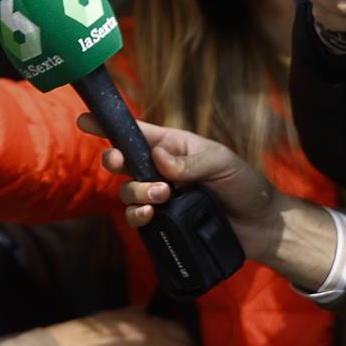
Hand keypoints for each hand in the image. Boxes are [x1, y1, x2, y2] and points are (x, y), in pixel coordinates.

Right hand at [81, 114, 337, 287]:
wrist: (261, 226)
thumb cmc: (244, 185)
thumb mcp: (222, 164)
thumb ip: (190, 160)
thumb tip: (158, 157)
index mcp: (172, 146)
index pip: (136, 132)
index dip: (108, 124)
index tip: (84, 119)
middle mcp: (160, 170)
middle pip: (122, 160)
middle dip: (115, 160)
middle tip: (123, 164)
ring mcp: (159, 197)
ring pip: (126, 190)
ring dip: (136, 191)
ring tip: (162, 196)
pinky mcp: (162, 223)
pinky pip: (136, 218)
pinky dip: (137, 216)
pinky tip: (151, 215)